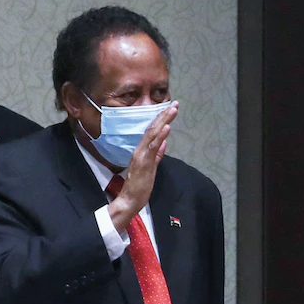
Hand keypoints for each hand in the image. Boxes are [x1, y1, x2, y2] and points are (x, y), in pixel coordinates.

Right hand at [108, 102, 176, 233]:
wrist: (130, 200)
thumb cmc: (139, 186)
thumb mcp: (150, 168)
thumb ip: (157, 155)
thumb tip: (164, 142)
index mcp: (142, 151)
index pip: (152, 131)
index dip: (161, 119)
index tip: (170, 109)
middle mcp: (140, 150)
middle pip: (153, 129)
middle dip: (164, 115)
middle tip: (174, 104)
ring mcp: (141, 155)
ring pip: (153, 134)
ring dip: (163, 121)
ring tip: (171, 110)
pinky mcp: (143, 162)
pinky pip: (152, 147)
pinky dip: (159, 136)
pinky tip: (166, 127)